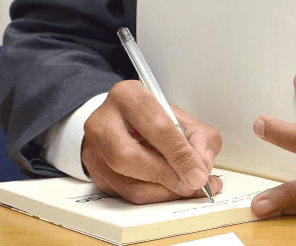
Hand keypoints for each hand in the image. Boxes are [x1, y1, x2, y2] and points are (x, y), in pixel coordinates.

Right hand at [81, 79, 222, 203]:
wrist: (122, 121)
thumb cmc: (151, 118)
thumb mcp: (181, 117)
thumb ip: (199, 138)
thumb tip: (202, 166)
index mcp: (129, 96)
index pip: (156, 127)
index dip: (180, 154)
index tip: (198, 172)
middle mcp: (104, 121)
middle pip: (130, 156)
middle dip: (167, 175)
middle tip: (191, 183)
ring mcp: (94, 149)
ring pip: (126, 183)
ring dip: (162, 192)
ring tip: (185, 189)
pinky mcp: (94, 173)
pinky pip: (124, 195)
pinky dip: (153, 197)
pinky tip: (170, 192)